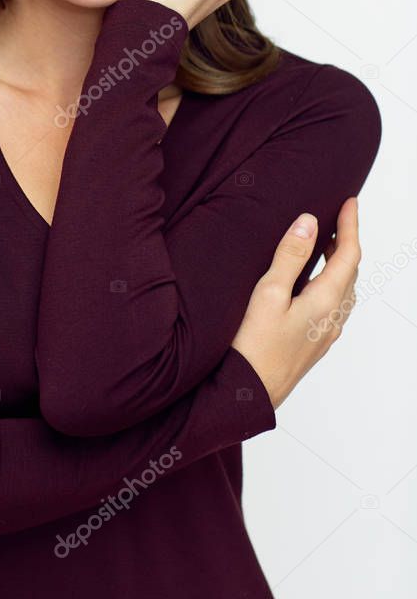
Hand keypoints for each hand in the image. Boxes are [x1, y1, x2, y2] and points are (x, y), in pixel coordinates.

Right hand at [230, 197, 360, 410]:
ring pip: (343, 291)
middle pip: (350, 272)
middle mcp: (332, 318)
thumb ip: (289, 258)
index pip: (348, 254)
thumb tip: (308, 223)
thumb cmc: (253, 348)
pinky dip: (330, 284)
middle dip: (346, 243)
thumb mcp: (268, 294)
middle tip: (337, 218)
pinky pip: (332, 306)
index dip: (351, 225)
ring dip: (338, 265)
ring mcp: (324, 334)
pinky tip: (310, 285)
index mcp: (326, 302)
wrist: (247, 395)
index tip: (350, 202)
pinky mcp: (313, 344)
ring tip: (324, 246)